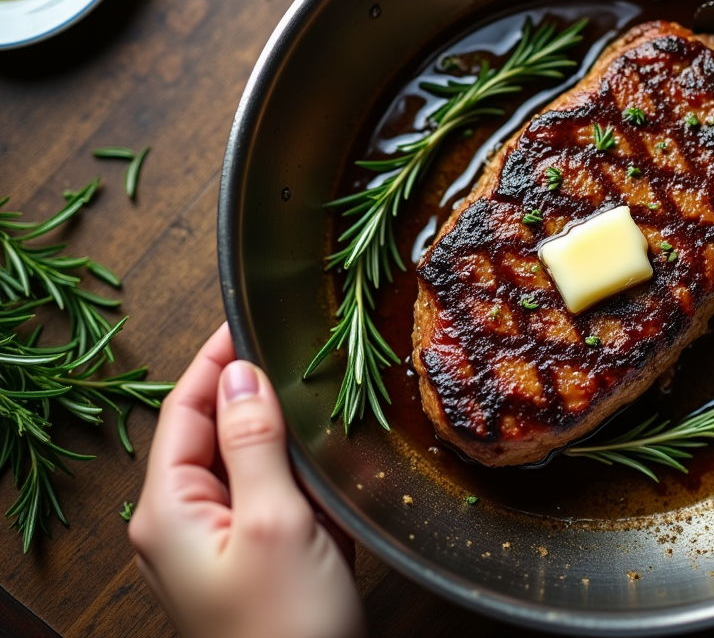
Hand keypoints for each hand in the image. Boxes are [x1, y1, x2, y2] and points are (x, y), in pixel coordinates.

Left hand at [129, 324, 365, 637]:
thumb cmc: (285, 626)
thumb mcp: (272, 520)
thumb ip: (254, 440)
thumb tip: (241, 373)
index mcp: (168, 508)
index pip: (184, 409)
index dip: (215, 360)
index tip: (250, 318)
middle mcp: (184, 523)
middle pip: (214, 433)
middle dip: (255, 393)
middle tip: (299, 353)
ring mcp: (221, 545)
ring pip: (250, 464)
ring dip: (284, 434)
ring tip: (325, 397)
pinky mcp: (258, 562)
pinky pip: (273, 500)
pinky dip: (301, 476)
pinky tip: (333, 462)